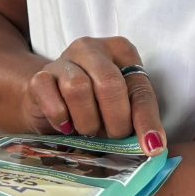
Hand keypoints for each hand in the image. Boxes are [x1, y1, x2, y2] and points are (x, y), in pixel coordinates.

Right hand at [21, 36, 167, 153]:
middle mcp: (92, 48)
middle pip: (109, 84)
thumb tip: (154, 146)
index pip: (139, 88)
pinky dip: (60, 117)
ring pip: (78, 88)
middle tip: (112, 137)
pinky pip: (50, 96)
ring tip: (88, 130)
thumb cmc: (95, 104)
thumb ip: (139, 121)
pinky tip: (66, 126)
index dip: (146, 121)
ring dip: (87, 121)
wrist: (50, 100)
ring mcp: (63, 59)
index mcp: (121, 51)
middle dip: (115, 121)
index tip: (151, 147)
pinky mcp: (40, 76)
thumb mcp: (123, 108)